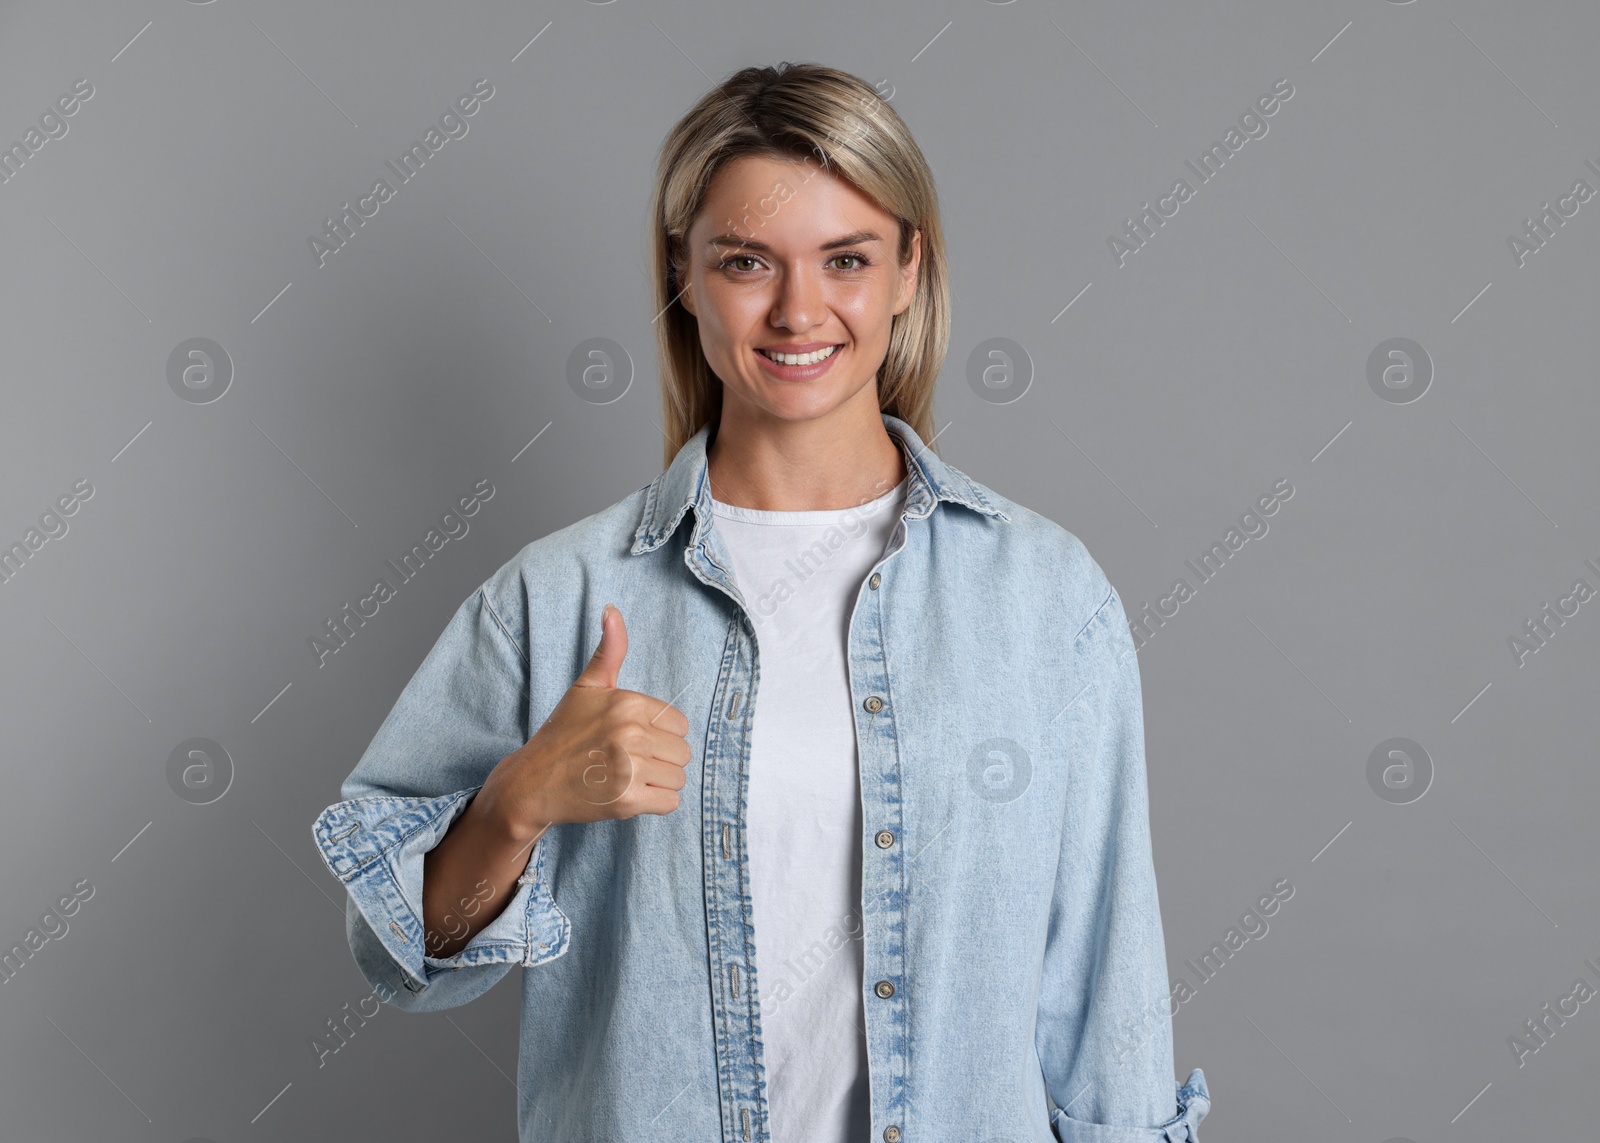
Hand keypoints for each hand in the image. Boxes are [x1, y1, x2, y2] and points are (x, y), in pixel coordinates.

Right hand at [474, 604, 692, 843]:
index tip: (631, 740)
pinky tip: (627, 795)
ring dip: (658, 783)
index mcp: (628, 703)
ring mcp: (629, 767)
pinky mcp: (627, 800)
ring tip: (626, 777)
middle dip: (660, 760)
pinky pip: (670, 803)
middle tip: (626, 762)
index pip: (680, 724)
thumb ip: (610, 650)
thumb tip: (612, 609)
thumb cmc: (564, 733)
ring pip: (679, 778)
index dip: (659, 735)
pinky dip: (654, 804)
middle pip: (682, 752)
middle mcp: (631, 733)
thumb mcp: (586, 687)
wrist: (533, 783)